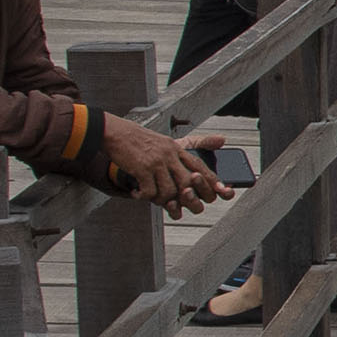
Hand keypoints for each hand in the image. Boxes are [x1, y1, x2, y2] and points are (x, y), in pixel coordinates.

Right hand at [104, 116, 224, 212]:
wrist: (114, 132)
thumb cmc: (138, 140)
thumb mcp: (164, 141)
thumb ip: (185, 148)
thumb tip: (222, 140)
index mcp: (175, 148)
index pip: (199, 165)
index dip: (209, 180)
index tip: (217, 192)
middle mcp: (169, 154)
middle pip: (188, 181)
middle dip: (187, 197)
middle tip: (178, 204)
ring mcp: (156, 162)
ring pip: (170, 190)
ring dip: (161, 199)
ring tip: (151, 197)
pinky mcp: (142, 168)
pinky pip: (150, 191)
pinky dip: (144, 196)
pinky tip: (137, 193)